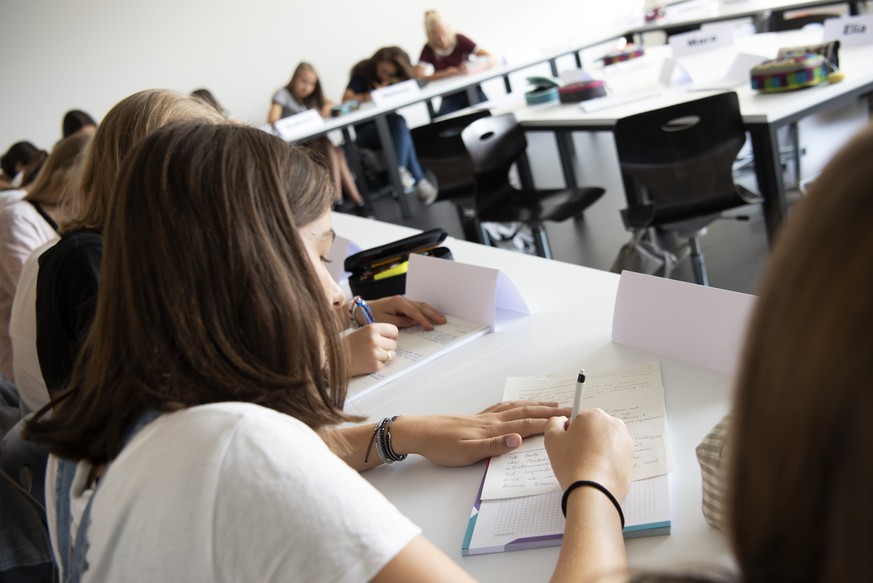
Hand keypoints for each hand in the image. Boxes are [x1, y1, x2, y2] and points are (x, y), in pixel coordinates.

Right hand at [343, 323, 397, 376]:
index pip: (394, 330)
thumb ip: (377, 332)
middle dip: (387, 347)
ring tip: (371, 355)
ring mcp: (375, 353)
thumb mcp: (362, 331)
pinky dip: (378, 364)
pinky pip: (384, 364)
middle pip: (394, 344)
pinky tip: (367, 361)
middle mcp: (375, 340)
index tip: (387, 339)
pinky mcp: (374, 365)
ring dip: (384, 356)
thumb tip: (395, 337)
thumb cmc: (348, 345)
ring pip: (392, 355)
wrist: (334, 359)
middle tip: (376, 349)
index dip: (391, 336)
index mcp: (372, 328)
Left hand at [367, 295, 445, 329]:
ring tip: (441, 318)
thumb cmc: (371, 315)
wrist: (362, 309)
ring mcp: (403, 301)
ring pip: (421, 306)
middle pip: (421, 307)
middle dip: (433, 314)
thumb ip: (401, 322)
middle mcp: (402, 300)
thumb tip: (414, 322)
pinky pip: (416, 307)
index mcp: (398, 302)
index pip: (415, 312)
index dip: (423, 320)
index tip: (431, 327)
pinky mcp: (402, 305)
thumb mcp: (385, 321)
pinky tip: (431, 314)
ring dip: (431, 312)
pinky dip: (425, 311)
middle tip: (443, 321)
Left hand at [390, 400, 570, 466]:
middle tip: (569, 408)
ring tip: (551, 403)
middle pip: (526, 411)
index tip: (569, 419)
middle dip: (549, 411)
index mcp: (493, 429)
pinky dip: (517, 403)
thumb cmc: (441, 446)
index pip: (527, 423)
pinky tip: (518, 404)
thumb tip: (518, 439)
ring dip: (535, 404)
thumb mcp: (466, 453)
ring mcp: (484, 416)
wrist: (419, 432)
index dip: (549, 422)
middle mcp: (491, 419)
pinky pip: (503, 406)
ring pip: (516, 407)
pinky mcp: (476, 417)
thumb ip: (494, 447)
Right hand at [544, 408, 632, 499]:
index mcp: (596, 415)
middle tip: (575, 456)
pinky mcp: (631, 459)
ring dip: (596, 451)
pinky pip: (614, 457)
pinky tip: (596, 473)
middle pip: (594, 429)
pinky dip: (605, 462)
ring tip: (585, 467)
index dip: (571, 432)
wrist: (593, 492)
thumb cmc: (572, 465)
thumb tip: (561, 422)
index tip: (568, 444)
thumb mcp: (552, 439)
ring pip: (605, 443)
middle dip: (585, 440)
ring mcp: (626, 443)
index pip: (579, 418)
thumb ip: (554, 423)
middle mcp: (614, 425)